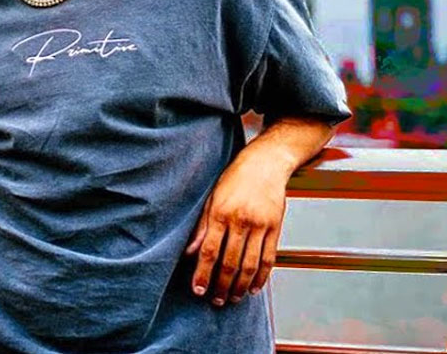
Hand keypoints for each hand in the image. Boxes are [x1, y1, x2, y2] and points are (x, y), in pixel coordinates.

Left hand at [184, 150, 287, 306]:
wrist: (265, 163)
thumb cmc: (234, 179)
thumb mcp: (211, 198)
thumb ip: (202, 226)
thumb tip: (189, 252)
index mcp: (221, 213)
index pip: (210, 250)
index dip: (203, 273)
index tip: (198, 289)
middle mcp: (241, 221)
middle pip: (230, 262)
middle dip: (221, 285)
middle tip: (216, 301)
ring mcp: (260, 225)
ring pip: (250, 265)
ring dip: (240, 286)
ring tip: (232, 298)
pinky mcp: (275, 228)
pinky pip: (269, 259)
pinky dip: (262, 277)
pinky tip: (253, 288)